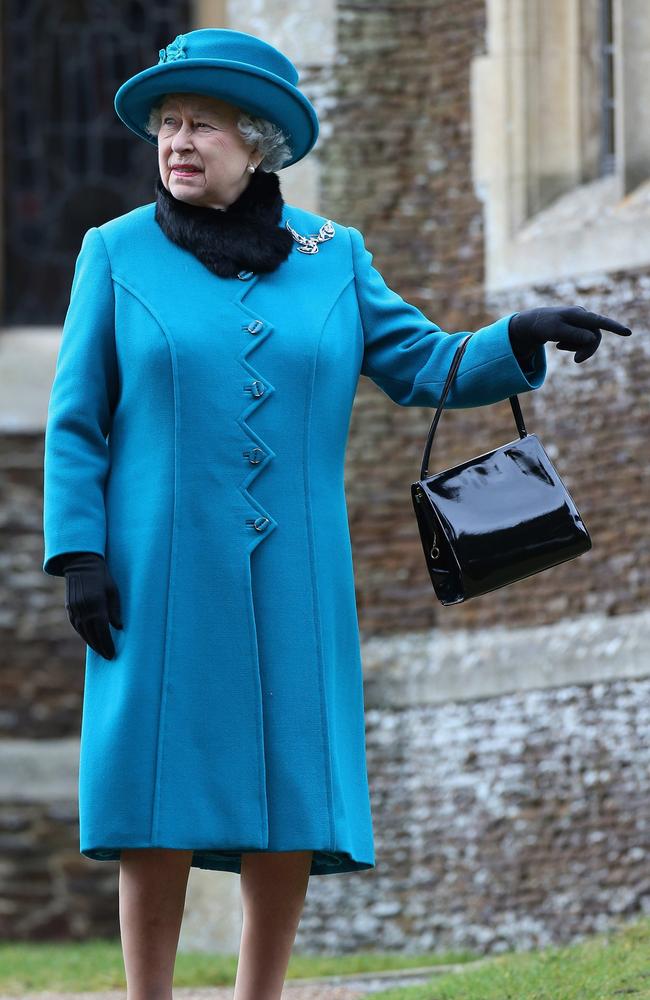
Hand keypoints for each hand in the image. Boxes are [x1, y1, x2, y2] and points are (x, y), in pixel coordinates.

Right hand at [63, 552, 122, 659]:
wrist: (81, 564)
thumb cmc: (102, 576)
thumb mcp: (113, 590)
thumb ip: (115, 609)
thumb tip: (119, 627)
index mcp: (96, 603)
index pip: (102, 629)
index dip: (107, 643)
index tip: (112, 653)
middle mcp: (84, 608)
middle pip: (92, 634)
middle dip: (100, 647)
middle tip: (108, 656)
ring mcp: (75, 609)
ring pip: (83, 632)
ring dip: (92, 643)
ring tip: (101, 651)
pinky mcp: (69, 608)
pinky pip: (77, 626)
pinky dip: (84, 634)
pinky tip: (90, 640)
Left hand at [509, 306, 631, 363]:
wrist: (531, 324)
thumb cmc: (542, 326)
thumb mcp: (554, 332)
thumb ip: (573, 334)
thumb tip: (592, 338)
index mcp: (578, 314)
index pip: (599, 321)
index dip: (614, 327)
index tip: (627, 333)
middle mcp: (582, 316)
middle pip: (595, 336)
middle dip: (587, 350)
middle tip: (575, 361)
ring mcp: (580, 321)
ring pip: (587, 339)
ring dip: (576, 347)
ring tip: (559, 346)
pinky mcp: (576, 327)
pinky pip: (581, 340)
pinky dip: (572, 346)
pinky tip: (558, 345)